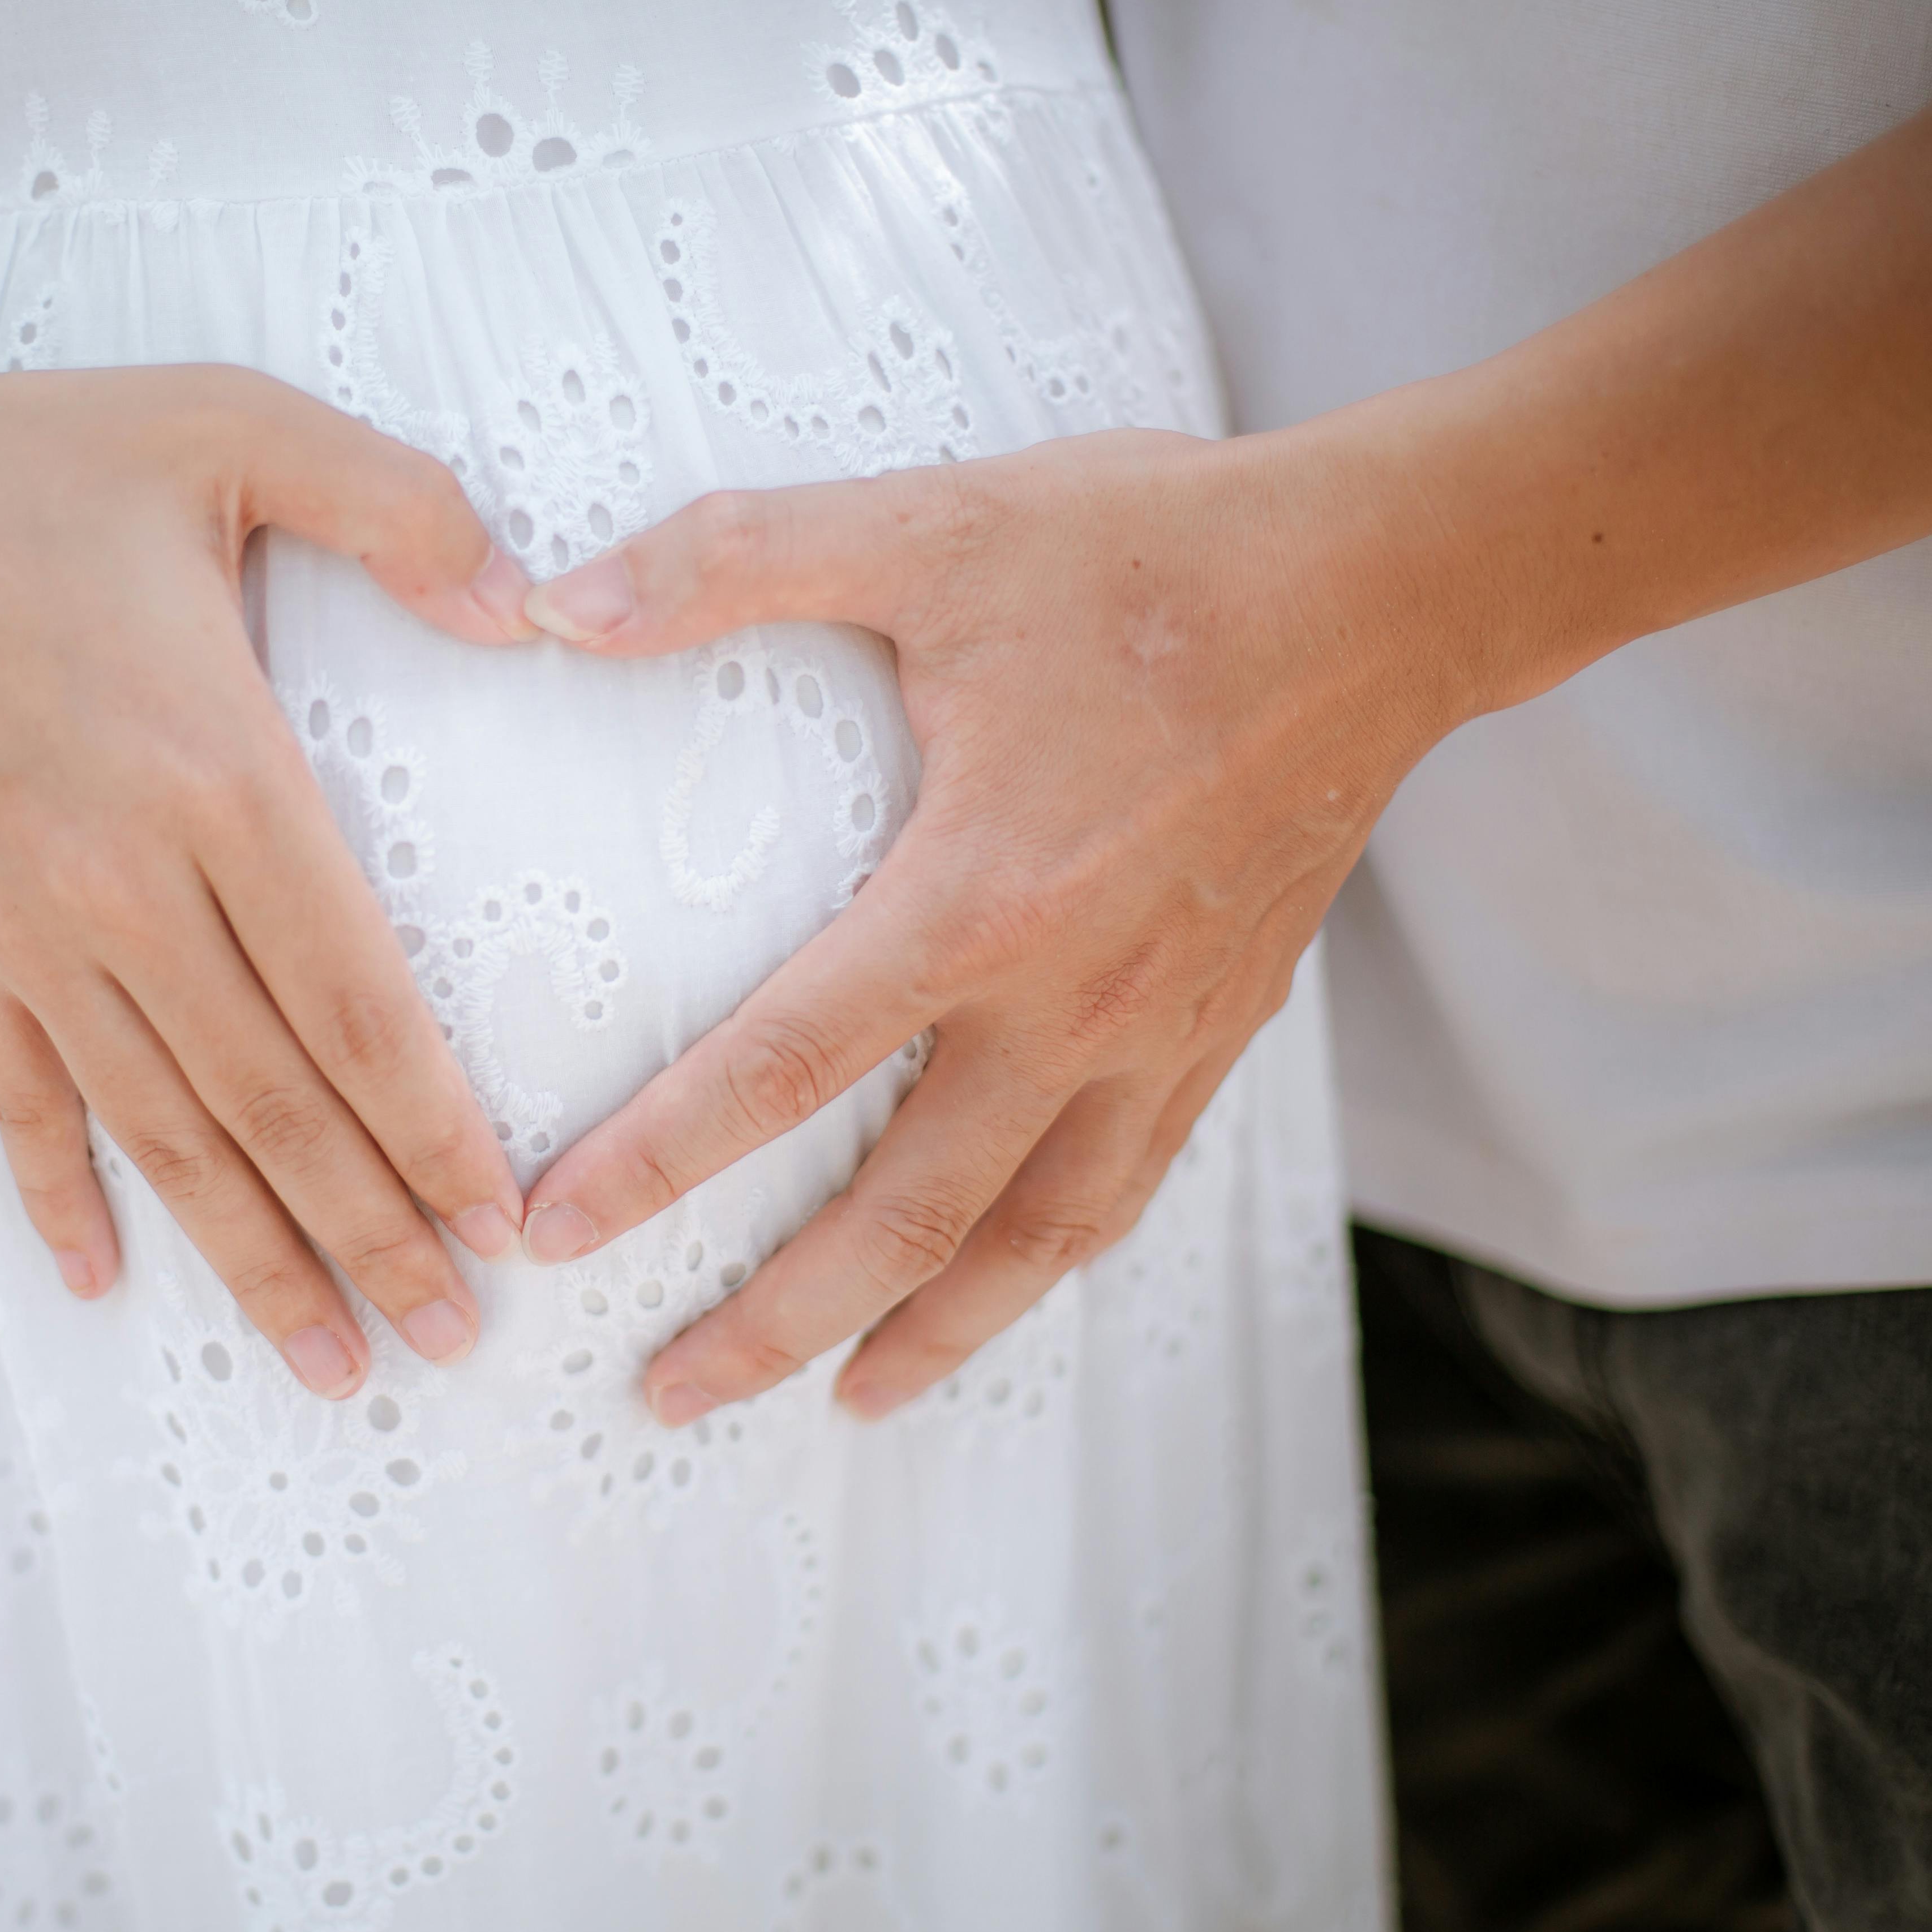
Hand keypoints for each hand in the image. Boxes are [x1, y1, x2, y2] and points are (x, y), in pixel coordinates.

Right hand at [0, 357, 538, 1392]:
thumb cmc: (33, 465)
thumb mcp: (234, 427)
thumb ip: (400, 504)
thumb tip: (532, 598)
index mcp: (222, 776)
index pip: (358, 1003)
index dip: (434, 1131)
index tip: (502, 1225)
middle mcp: (129, 885)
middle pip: (276, 1105)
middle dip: (373, 1237)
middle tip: (453, 1344)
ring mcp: (31, 932)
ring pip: (164, 1134)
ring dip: (251, 1256)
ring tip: (329, 1365)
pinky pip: (20, 1099)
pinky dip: (60, 1198)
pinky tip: (108, 1285)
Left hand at [509, 428, 1474, 1422]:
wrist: (1383, 587)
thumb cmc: (1152, 550)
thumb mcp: (928, 527)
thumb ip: (727, 560)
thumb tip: (548, 606)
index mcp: (977, 901)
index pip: (777, 1069)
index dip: (653, 1164)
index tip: (552, 1237)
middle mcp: (1070, 1002)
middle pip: (900, 1218)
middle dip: (771, 1321)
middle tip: (665, 1395)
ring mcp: (1157, 1033)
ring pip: (1025, 1243)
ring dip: (919, 1335)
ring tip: (834, 1404)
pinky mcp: (1222, 1027)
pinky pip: (1122, 1189)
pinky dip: (1046, 1265)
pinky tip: (998, 1292)